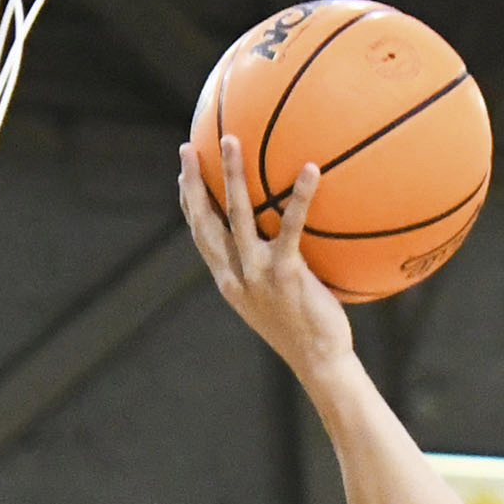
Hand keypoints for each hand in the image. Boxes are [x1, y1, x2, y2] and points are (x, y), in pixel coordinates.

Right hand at [179, 135, 351, 379]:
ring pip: (237, 215)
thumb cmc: (306, 332)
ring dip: (231, 175)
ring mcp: (258, 275)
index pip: (201, 237)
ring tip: (230, 140)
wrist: (319, 363)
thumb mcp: (278, 303)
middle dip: (194, 184)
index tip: (184, 175)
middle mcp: (236, 276)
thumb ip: (271, 272)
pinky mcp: (285, 275)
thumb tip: (284, 243)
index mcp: (229, 282)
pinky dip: (300, 197)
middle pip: (206, 222)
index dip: (189, 205)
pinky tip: (310, 169)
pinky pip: (290, 228)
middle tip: (187, 149)